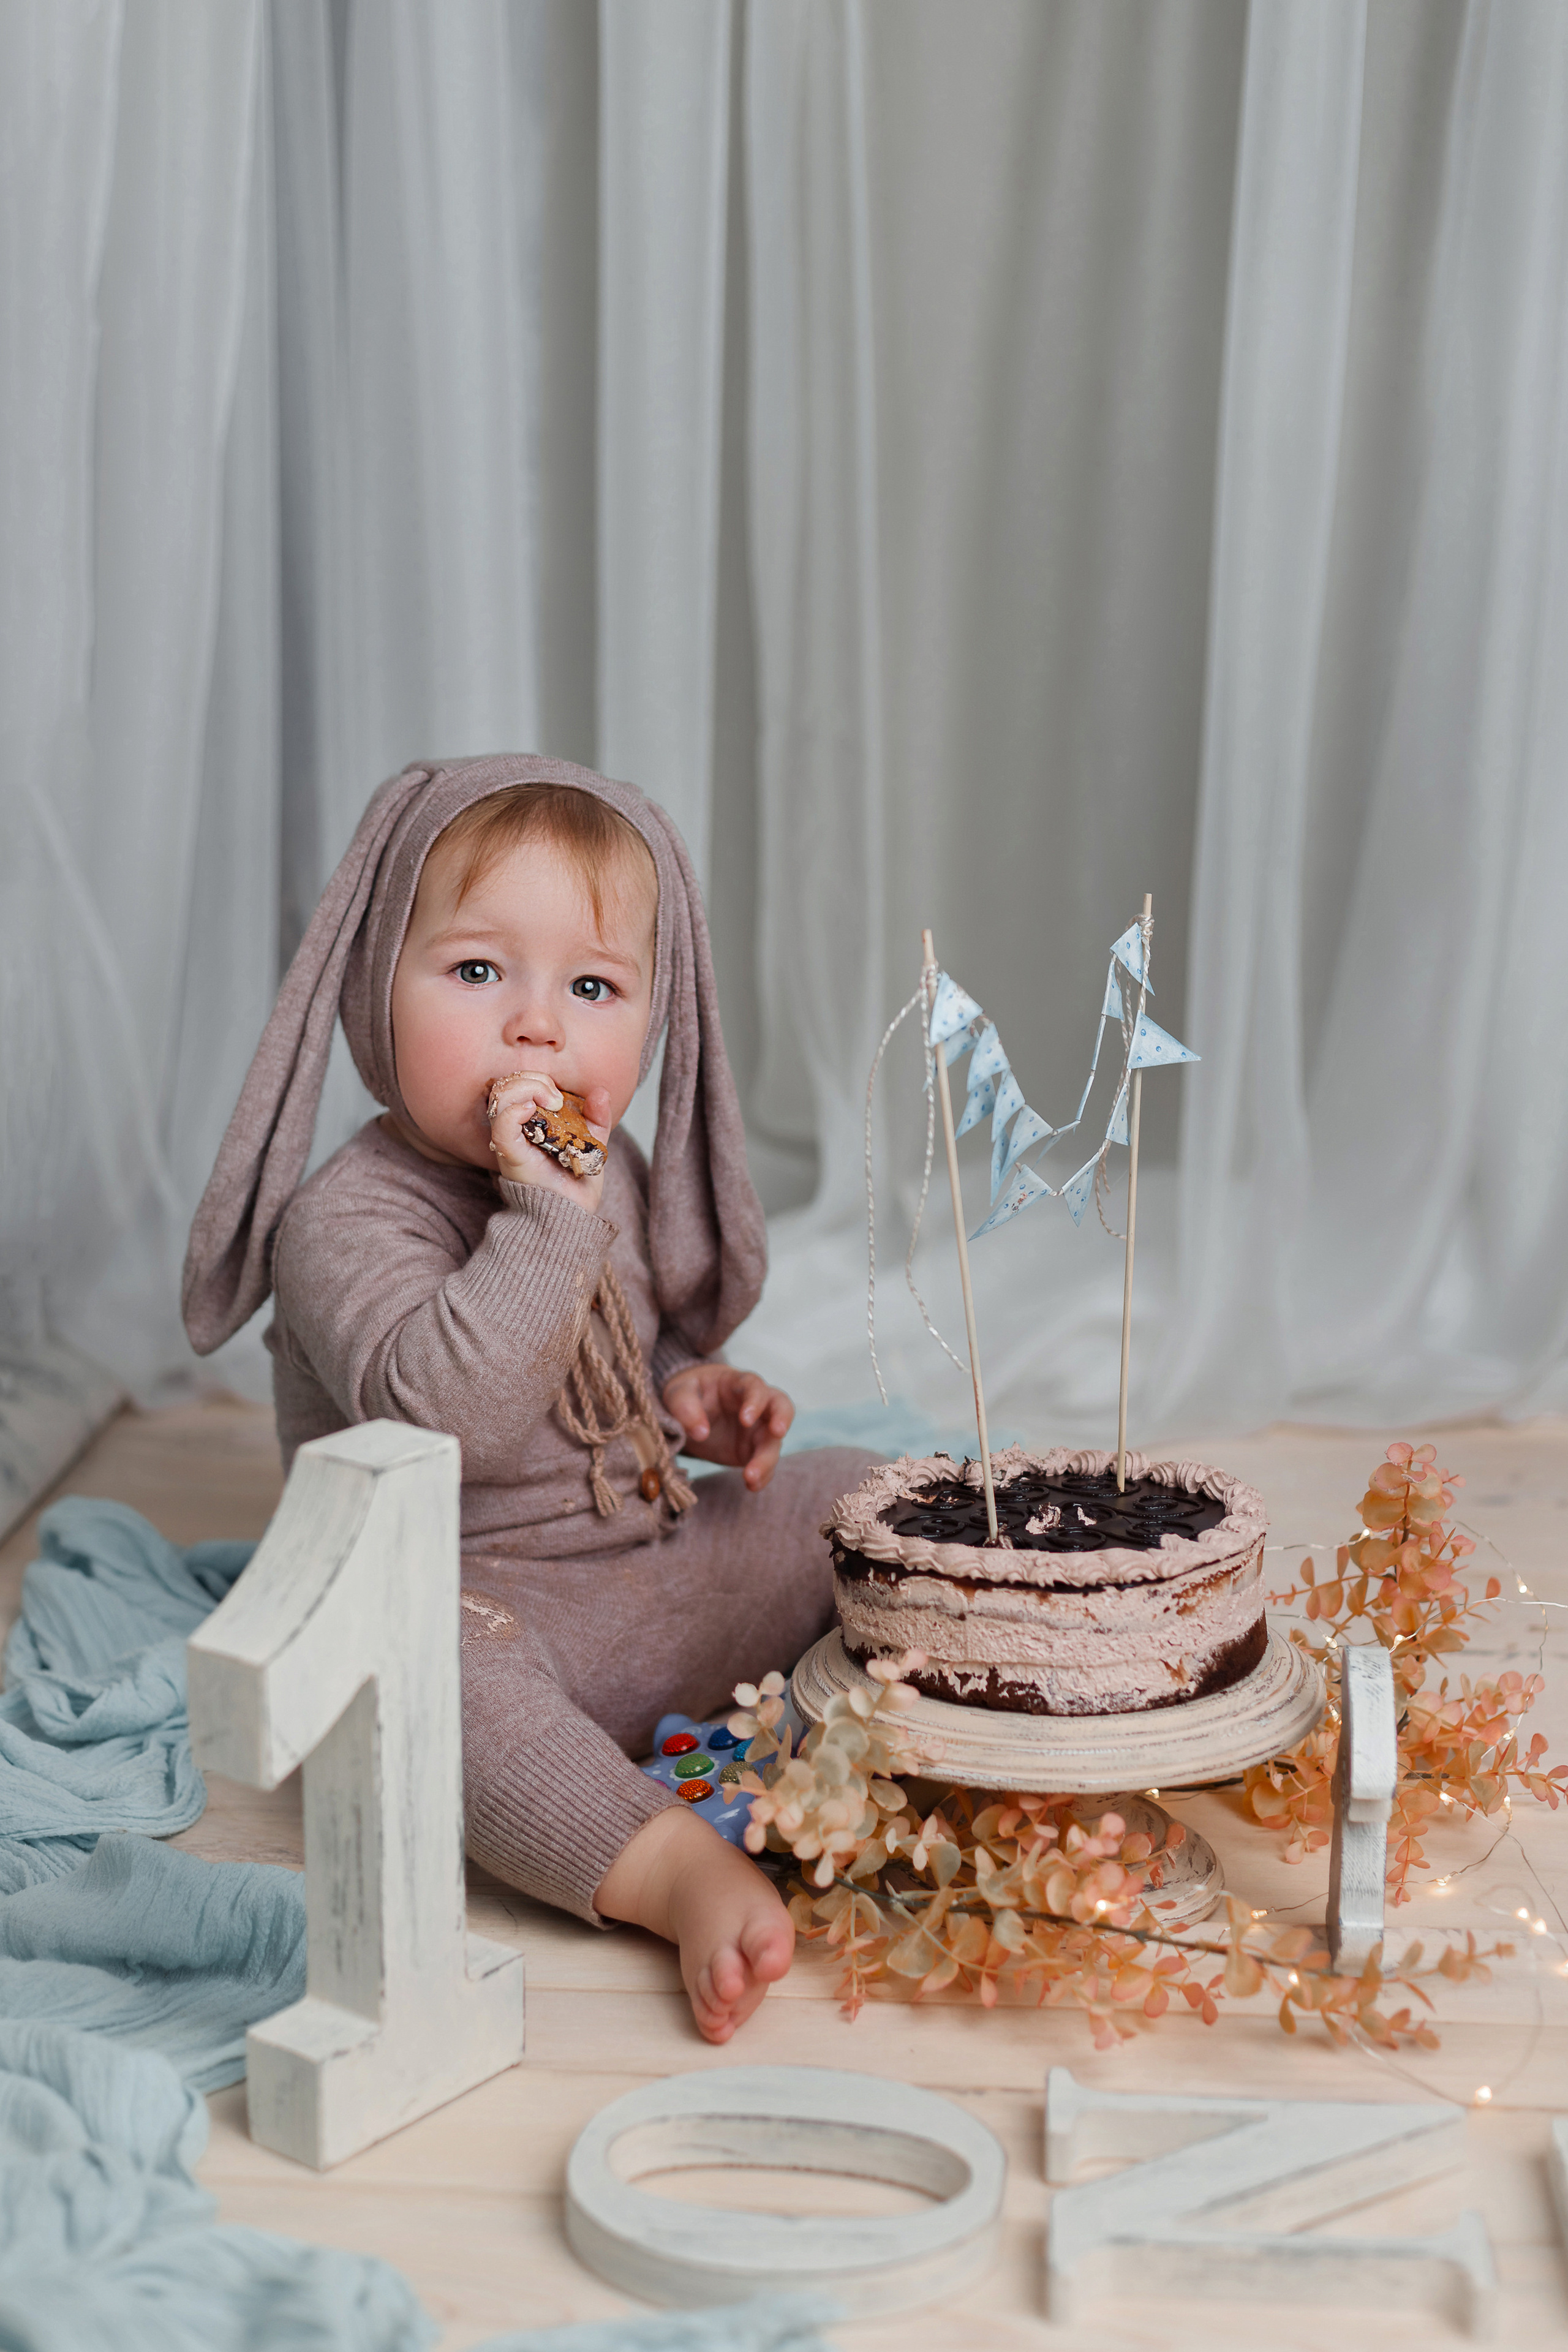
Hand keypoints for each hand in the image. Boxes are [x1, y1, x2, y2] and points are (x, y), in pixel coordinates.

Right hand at [487, 1071, 611, 1210]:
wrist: (572, 1215)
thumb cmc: (576, 1183)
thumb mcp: (593, 1143)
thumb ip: (597, 1118)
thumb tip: (600, 1092)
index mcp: (530, 1122)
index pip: (518, 1083)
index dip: (537, 1078)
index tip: (560, 1095)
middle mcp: (515, 1129)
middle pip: (506, 1084)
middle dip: (533, 1079)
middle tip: (555, 1099)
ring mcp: (510, 1141)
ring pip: (499, 1097)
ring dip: (526, 1089)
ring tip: (549, 1103)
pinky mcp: (510, 1155)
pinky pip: (501, 1125)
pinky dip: (515, 1110)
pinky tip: (532, 1111)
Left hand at [662, 1364, 794, 1490]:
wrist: (688, 1409)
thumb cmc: (688, 1393)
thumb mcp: (678, 1393)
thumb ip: (685, 1407)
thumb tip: (701, 1432)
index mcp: (737, 1384)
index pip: (755, 1386)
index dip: (755, 1401)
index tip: (745, 1420)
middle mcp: (756, 1404)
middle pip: (781, 1406)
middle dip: (782, 1418)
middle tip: (777, 1433)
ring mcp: (757, 1428)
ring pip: (773, 1441)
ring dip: (767, 1459)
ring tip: (751, 1477)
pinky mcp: (753, 1449)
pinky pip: (765, 1462)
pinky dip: (762, 1475)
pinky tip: (752, 1486)